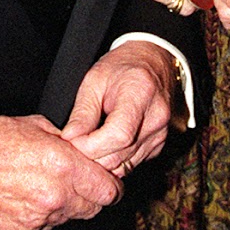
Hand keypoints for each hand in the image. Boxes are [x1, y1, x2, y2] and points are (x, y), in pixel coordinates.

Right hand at [0, 113, 122, 229]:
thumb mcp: (40, 127)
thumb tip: (86, 152)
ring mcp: (39, 217)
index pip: (109, 191)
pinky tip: (26, 197)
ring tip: (42, 186)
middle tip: (77, 183)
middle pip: (94, 208)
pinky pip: (45, 227)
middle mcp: (57, 196)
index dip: (111, 186)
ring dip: (65, 206)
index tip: (108, 182)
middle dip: (91, 196)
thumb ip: (69, 143)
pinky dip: (42, 216)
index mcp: (65, 167)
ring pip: (69, 218)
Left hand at [62, 40, 180, 176]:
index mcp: (141, 94)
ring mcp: (160, 134)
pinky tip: (103, 146)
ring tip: (86, 144)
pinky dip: (114, 160)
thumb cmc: (121, 67)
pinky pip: (131, 163)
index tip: (72, 140)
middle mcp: (156, 118)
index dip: (91, 145)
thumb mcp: (94, 80)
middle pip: (120, 154)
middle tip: (73, 144)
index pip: (119, 135)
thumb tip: (70, 138)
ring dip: (101, 161)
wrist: (151, 63)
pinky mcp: (158, 145)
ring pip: (125, 165)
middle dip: (91, 156)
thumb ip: (83, 112)